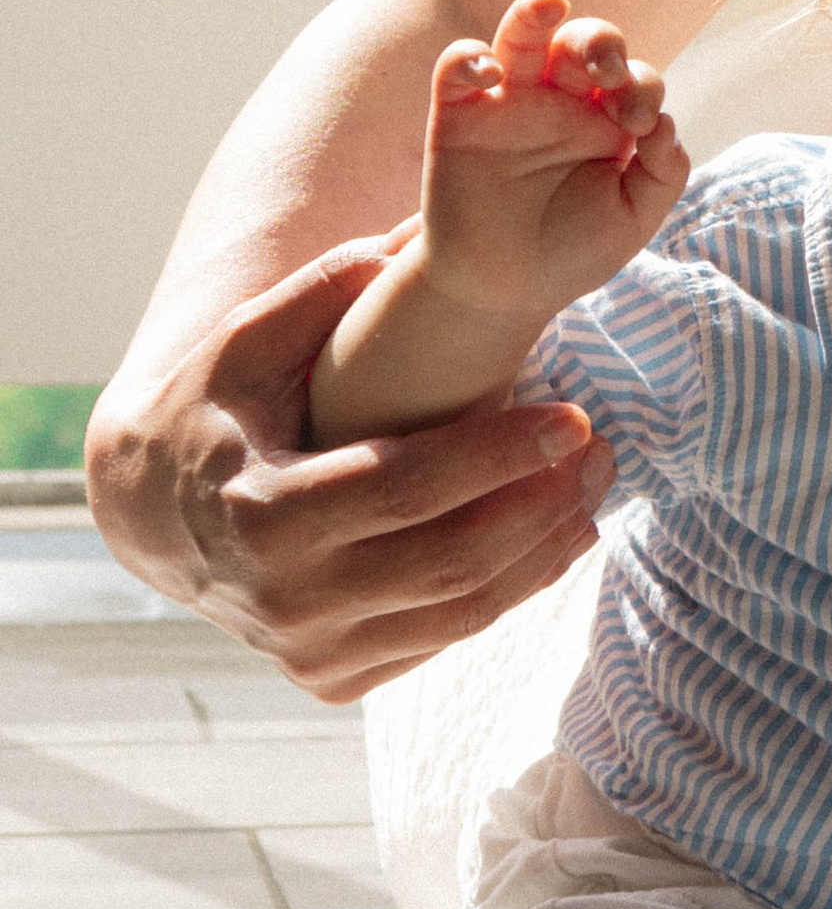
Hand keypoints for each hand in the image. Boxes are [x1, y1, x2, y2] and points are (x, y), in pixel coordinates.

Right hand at [86, 241, 619, 703]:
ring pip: (461, 613)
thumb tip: (421, 230)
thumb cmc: (212, 408)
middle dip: (545, 507)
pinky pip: (443, 639)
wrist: (151, 514)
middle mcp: (284, 597)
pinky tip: (547, 538)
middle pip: (450, 562)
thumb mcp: (247, 340)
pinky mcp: (332, 678)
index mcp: (261, 510)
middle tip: (602, 454)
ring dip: (545, 553)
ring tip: (592, 490)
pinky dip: (507, 591)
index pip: (406, 489)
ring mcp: (309, 649)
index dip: (499, 455)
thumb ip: (328, 288)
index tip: (574, 418)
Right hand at [421, 0, 688, 327]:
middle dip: (601, 42)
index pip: (633, 77)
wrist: (502, 294)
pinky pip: (457, 66)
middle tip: (609, 72)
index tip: (639, 128)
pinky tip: (492, 73)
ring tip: (550, 6)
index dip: (642, 87)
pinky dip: (470, 57)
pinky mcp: (458, 116)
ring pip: (522, 35)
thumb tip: (665, 122)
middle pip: (584, 42)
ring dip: (534, 14)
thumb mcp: (633, 219)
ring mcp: (509, 104)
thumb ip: (662, 172)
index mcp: (607, 119)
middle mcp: (561, 101)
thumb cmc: (571, 252)